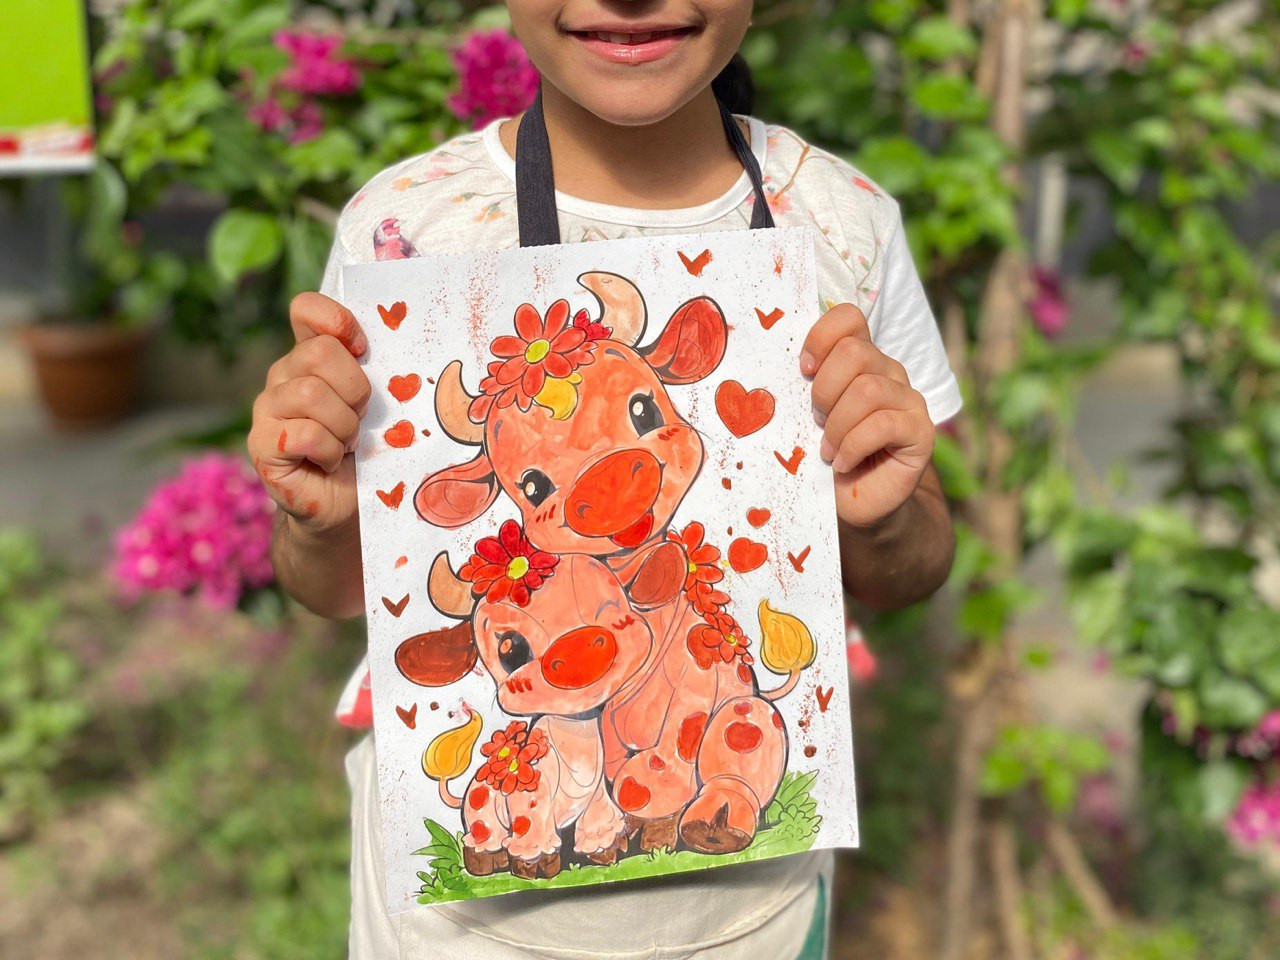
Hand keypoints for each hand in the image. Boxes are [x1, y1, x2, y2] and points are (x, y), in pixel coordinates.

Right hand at [248, 293, 370, 530]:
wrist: (347, 503)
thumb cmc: (367, 449)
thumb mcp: (379, 404)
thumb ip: (377, 371)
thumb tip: (398, 347)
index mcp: (310, 356)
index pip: (306, 309)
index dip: (337, 322)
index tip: (362, 349)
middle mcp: (282, 375)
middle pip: (321, 354)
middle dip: (355, 390)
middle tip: (359, 418)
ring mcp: (266, 409)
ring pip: (312, 395)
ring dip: (344, 426)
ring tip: (345, 444)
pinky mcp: (262, 445)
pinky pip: (305, 433)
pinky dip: (329, 452)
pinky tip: (328, 463)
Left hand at [801, 303, 934, 528]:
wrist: (852, 503)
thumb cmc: (824, 455)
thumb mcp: (805, 416)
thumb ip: (803, 386)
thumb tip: (773, 364)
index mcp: (860, 359)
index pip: (848, 318)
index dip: (820, 338)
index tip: (803, 370)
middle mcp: (888, 372)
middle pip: (854, 353)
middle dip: (824, 392)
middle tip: (816, 422)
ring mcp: (909, 400)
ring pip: (868, 391)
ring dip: (837, 426)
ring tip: (827, 449)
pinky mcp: (921, 431)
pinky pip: (883, 424)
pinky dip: (853, 447)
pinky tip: (842, 463)